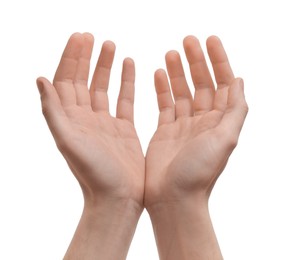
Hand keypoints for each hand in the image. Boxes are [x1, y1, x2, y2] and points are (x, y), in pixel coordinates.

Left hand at [37, 33, 144, 258]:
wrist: (118, 198)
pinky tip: (130, 65)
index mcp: (71, 119)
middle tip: (92, 37)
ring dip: (105, 66)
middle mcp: (85, 119)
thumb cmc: (93, 174)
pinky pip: (124, 100)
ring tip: (111, 45)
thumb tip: (39, 79)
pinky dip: (126, 82)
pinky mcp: (124, 129)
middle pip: (83, 81)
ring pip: (103, 88)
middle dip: (86, 57)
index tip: (79, 38)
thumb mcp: (68, 141)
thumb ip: (53, 111)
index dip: (70, 58)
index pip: (66, 81)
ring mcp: (105, 123)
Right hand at [145, 36, 247, 206]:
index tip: (209, 41)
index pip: (223, 84)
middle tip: (187, 41)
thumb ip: (235, 111)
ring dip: (178, 72)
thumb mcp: (225, 140)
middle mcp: (203, 121)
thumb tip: (240, 81)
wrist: (172, 198)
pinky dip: (162, 89)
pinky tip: (158, 73)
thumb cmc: (198, 173)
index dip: (218, 61)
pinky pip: (165, 105)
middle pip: (202, 84)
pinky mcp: (165, 131)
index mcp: (219, 122)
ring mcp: (183, 125)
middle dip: (196, 61)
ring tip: (170, 53)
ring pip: (182, 92)